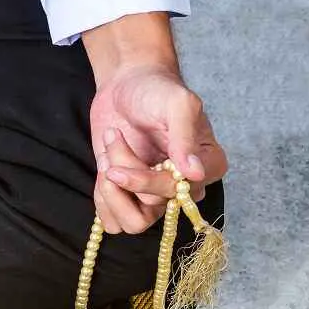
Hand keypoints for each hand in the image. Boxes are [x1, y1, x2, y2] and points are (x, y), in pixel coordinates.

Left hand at [83, 14, 227, 234]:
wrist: (125, 86)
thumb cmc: (156, 90)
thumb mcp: (176, 104)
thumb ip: (185, 136)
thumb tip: (195, 173)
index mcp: (206, 165)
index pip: (182, 193)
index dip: (152, 182)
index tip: (131, 164)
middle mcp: (182, 187)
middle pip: (152, 205)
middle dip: (125, 170)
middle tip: (115, 136)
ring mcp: (154, 196)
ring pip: (132, 221)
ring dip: (112, 191)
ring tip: (108, 157)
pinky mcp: (128, 199)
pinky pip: (113, 223)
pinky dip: (102, 202)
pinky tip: (103, 172)